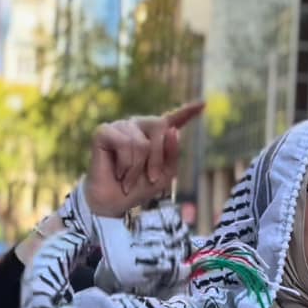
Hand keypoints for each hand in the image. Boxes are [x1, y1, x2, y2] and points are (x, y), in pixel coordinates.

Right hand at [84, 102, 204, 217]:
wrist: (113, 202)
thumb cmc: (138, 188)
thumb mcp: (164, 175)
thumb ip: (172, 154)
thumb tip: (172, 130)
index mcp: (154, 135)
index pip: (173, 120)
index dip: (188, 112)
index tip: (203, 104)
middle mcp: (138, 125)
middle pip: (160, 128)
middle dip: (157, 158)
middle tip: (149, 178)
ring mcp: (121, 126)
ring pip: (141, 142)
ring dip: (136, 168)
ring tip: (127, 179)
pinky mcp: (104, 131)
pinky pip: (123, 143)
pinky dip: (124, 164)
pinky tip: (118, 172)